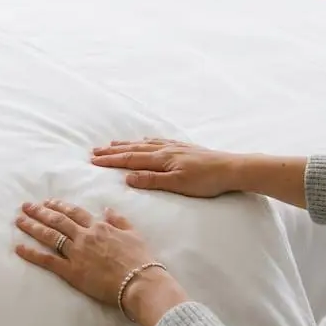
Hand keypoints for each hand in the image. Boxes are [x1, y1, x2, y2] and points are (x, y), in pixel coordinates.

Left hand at [14, 200, 187, 325]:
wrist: (140, 281)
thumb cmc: (141, 259)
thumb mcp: (133, 233)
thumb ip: (118, 220)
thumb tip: (107, 209)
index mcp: (99, 227)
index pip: (74, 212)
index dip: (59, 206)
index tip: (48, 202)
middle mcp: (85, 236)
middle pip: (57, 220)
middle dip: (40, 211)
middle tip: (26, 206)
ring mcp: (76, 253)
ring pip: (49, 236)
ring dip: (32, 226)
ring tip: (19, 220)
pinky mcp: (72, 271)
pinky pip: (48, 260)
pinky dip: (32, 253)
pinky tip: (19, 248)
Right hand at [91, 138, 243, 197]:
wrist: (232, 169)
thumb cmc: (206, 181)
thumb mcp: (177, 184)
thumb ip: (152, 180)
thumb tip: (127, 178)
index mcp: (162, 159)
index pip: (130, 159)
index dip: (111, 160)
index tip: (93, 161)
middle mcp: (165, 149)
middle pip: (133, 149)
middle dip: (113, 151)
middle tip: (95, 151)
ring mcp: (175, 147)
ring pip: (144, 144)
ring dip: (126, 144)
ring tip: (112, 143)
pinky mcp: (184, 148)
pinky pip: (158, 141)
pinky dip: (145, 141)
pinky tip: (145, 141)